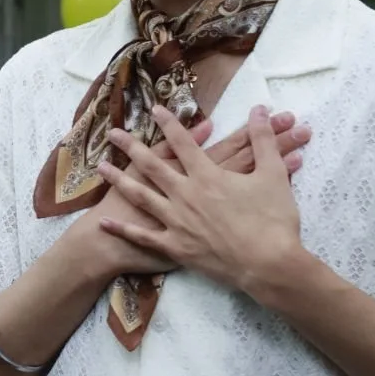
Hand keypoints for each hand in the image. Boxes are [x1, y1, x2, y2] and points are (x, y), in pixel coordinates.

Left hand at [95, 104, 307, 293]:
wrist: (268, 266)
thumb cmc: (274, 221)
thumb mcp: (274, 175)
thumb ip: (263, 141)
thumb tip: (260, 110)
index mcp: (208, 176)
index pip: (183, 143)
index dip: (169, 124)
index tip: (154, 109)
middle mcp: (186, 195)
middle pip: (152, 166)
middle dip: (131, 147)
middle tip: (112, 133)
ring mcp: (177, 222)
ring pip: (141, 196)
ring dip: (119, 180)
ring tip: (100, 167)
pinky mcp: (175, 247)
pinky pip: (143, 236)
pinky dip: (123, 229)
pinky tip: (105, 221)